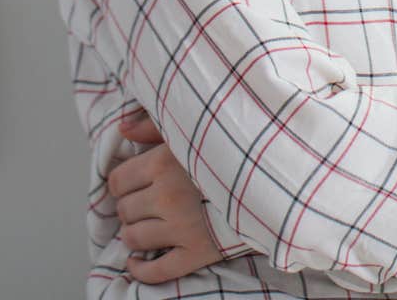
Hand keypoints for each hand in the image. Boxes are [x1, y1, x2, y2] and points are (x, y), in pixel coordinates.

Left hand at [105, 110, 224, 284]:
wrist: (278, 176)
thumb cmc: (235, 148)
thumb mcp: (196, 127)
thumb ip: (155, 126)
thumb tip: (122, 129)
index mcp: (164, 163)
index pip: (119, 181)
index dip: (123, 184)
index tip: (135, 185)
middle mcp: (168, 197)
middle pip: (125, 210)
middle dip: (132, 207)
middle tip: (148, 203)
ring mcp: (182, 227)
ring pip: (134, 238)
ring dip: (135, 234)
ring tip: (149, 225)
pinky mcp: (198, 252)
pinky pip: (157, 270)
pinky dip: (140, 269)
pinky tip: (137, 262)